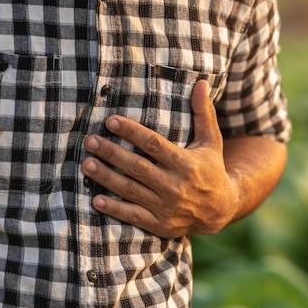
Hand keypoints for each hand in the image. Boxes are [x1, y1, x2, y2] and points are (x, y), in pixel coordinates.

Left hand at [81, 80, 239, 237]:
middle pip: (138, 167)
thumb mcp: (212, 141)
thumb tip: (200, 83)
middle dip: (112, 153)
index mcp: (187, 163)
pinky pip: (134, 216)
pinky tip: (96, 199)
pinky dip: (115, 209)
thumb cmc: (212, 169)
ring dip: (107, 178)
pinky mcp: (160, 224)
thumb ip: (203, 113)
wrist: (221, 209)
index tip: (111, 121)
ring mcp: (168, 207)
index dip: (132, 132)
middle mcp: (176, 186)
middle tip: (90, 141)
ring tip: (86, 164)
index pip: (154, 145)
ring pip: (131, 190)